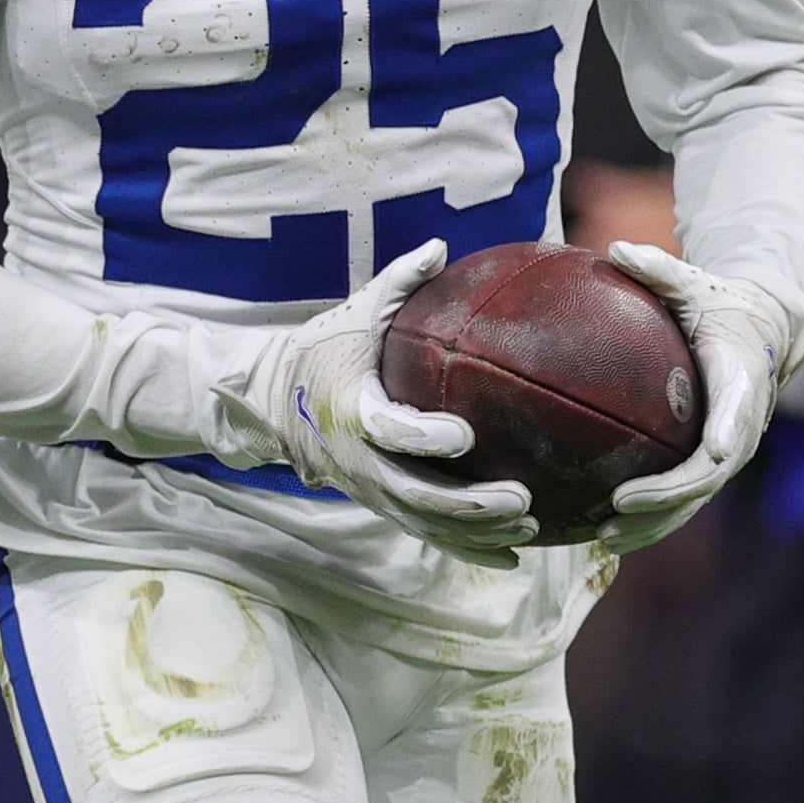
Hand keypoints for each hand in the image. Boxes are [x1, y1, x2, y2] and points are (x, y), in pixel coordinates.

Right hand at [246, 241, 538, 564]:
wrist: (276, 401)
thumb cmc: (325, 349)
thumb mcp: (355, 312)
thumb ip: (399, 282)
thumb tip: (442, 247)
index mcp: (352, 410)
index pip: (388, 431)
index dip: (424, 438)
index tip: (465, 436)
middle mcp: (359, 459)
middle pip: (414, 494)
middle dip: (467, 503)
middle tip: (519, 497)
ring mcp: (370, 488)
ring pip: (424, 523)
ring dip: (475, 532)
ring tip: (528, 527)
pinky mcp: (382, 503)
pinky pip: (426, 535)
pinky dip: (467, 549)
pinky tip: (512, 556)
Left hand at [598, 242, 803, 551]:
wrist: (758, 326)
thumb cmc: (717, 300)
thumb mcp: (693, 280)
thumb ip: (659, 268)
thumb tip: (615, 248)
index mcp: (742, 376)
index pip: (740, 410)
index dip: (729, 434)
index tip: (715, 455)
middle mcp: (742, 423)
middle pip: (712, 473)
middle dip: (671, 495)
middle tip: (622, 505)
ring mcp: (729, 449)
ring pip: (695, 498)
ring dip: (655, 524)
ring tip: (604, 538)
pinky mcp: (709, 464)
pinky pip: (680, 499)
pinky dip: (648, 520)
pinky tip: (600, 533)